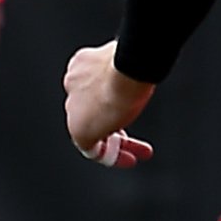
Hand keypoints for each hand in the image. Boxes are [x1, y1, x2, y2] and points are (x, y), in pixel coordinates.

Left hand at [65, 43, 157, 167]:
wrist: (125, 70)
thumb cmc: (135, 60)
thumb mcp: (131, 61)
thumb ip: (128, 68)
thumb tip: (146, 64)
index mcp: (82, 65)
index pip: (93, 88)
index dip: (111, 102)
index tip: (127, 108)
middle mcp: (74, 84)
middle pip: (92, 111)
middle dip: (114, 126)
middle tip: (131, 139)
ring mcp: (74, 106)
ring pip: (93, 130)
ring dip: (115, 145)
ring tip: (133, 156)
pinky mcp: (78, 128)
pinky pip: (90, 148)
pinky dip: (109, 155)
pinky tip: (127, 159)